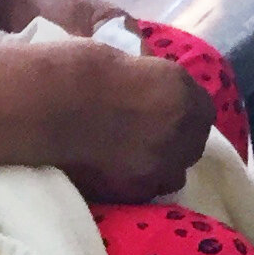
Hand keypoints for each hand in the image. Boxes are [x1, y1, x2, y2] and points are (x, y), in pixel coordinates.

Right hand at [48, 38, 213, 202]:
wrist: (51, 104)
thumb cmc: (81, 71)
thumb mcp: (132, 62)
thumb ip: (155, 82)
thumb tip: (156, 94)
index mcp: (181, 89)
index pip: (202, 110)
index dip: (183, 114)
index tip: (165, 114)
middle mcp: (180, 128)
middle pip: (193, 144)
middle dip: (176, 141)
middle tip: (149, 138)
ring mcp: (159, 163)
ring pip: (175, 174)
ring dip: (161, 166)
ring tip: (136, 160)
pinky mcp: (134, 190)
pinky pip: (148, 191)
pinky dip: (138, 183)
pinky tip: (118, 173)